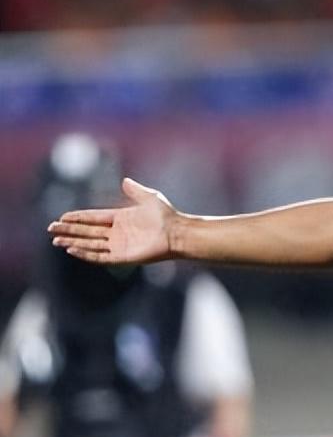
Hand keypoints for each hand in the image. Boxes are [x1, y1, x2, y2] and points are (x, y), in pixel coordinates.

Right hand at [48, 178, 177, 263]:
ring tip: (57, 241)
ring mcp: (119, 245)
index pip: (93, 218)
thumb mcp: (149, 198)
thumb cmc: (166, 215)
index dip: (77, 218)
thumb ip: (135, 190)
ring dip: (73, 242)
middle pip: (87, 232)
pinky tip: (73, 249)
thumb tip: (125, 180)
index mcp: (120, 218)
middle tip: (51, 229)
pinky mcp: (123, 257)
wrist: (178, 232)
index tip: (62, 217)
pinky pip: (100, 256)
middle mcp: (117, 233)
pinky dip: (86, 254)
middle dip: (69, 230)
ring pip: (90, 244)